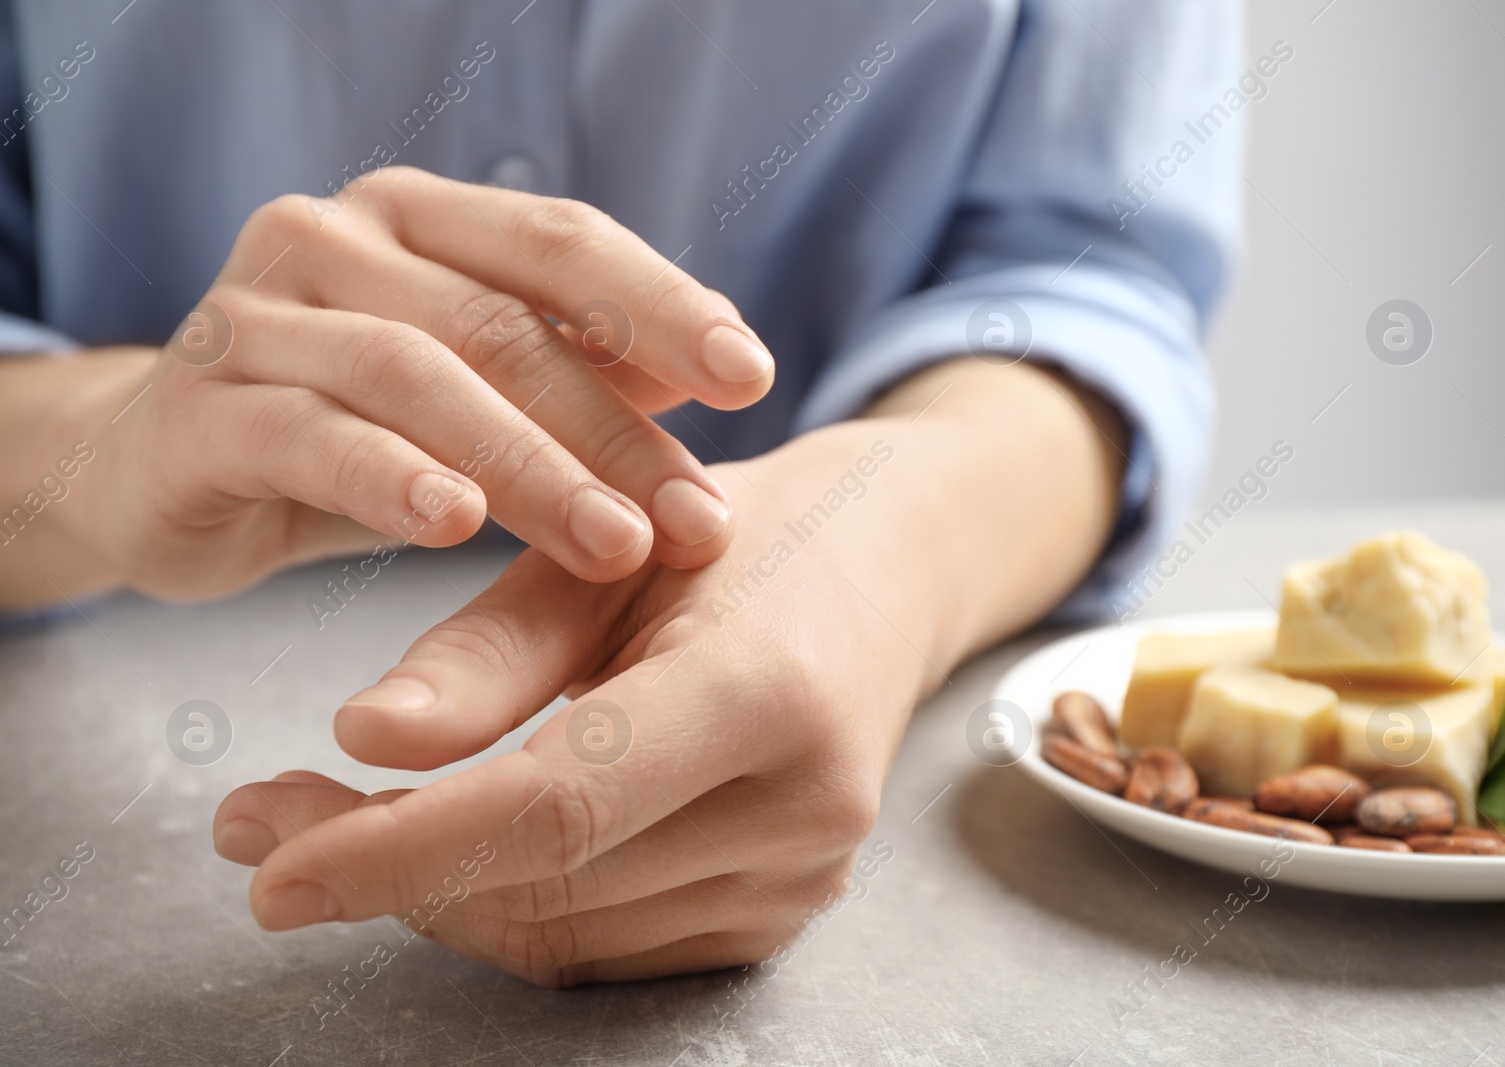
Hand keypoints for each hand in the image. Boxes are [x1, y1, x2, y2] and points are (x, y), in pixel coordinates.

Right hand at [70, 166, 772, 599]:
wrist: (164, 470)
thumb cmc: (349, 427)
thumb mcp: (473, 387)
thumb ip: (576, 363)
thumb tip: (716, 365)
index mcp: (416, 219)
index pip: (561, 241)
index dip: (664, 302)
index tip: (752, 377)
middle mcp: (330, 240)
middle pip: (503, 324)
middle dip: (614, 429)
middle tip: (698, 521)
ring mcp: (254, 317)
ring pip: (415, 378)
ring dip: (529, 467)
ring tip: (615, 543)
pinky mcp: (197, 409)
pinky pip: (308, 436)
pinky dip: (388, 479)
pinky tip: (455, 524)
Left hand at [212, 360, 1126, 983]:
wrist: (891, 568)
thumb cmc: (744, 529)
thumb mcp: (606, 549)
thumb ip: (489, 654)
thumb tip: (363, 738)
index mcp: (765, 686)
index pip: (559, 803)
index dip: (399, 847)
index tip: (268, 862)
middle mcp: (803, 805)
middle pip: (550, 886)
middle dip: (386, 870)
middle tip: (266, 818)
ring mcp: (805, 874)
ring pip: (567, 935)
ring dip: (439, 894)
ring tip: (346, 820)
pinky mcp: (785, 910)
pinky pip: (611, 944)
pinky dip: (516, 904)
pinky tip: (463, 839)